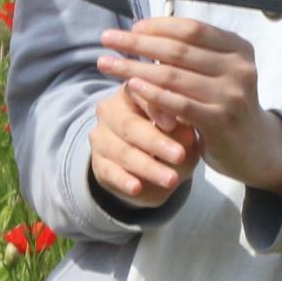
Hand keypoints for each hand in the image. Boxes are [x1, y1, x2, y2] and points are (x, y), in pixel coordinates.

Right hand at [88, 84, 194, 209]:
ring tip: (171, 180)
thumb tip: (183, 129)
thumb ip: (181, 128)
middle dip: (156, 142)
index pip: (139, 93)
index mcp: (132, 93)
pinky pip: (109, 172)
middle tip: (179, 156)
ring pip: (122, 152)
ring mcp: (101, 137)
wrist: (152, 169)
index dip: (155, 108)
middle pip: (129, 124)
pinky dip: (124, 181)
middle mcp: (110, 111)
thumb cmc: (170, 139)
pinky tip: (137, 188)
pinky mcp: (98, 164)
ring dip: (147, 167)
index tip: (174, 123)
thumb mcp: (182, 132)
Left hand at [98, 17, 281, 194]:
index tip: (132, 27)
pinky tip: (131, 86)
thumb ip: (192, 55)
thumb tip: (143, 32)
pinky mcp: (220, 121)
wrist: (254, 148)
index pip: (192, 29)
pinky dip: (152, 94)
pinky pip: (178, 104)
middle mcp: (239, 68)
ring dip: (133, 68)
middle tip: (107, 39)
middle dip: (137, 43)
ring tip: (106, 63)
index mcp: (238, 49)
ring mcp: (231, 95)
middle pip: (178, 50)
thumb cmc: (226, 104)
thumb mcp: (219, 72)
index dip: (158, 26)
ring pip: (173, 76)